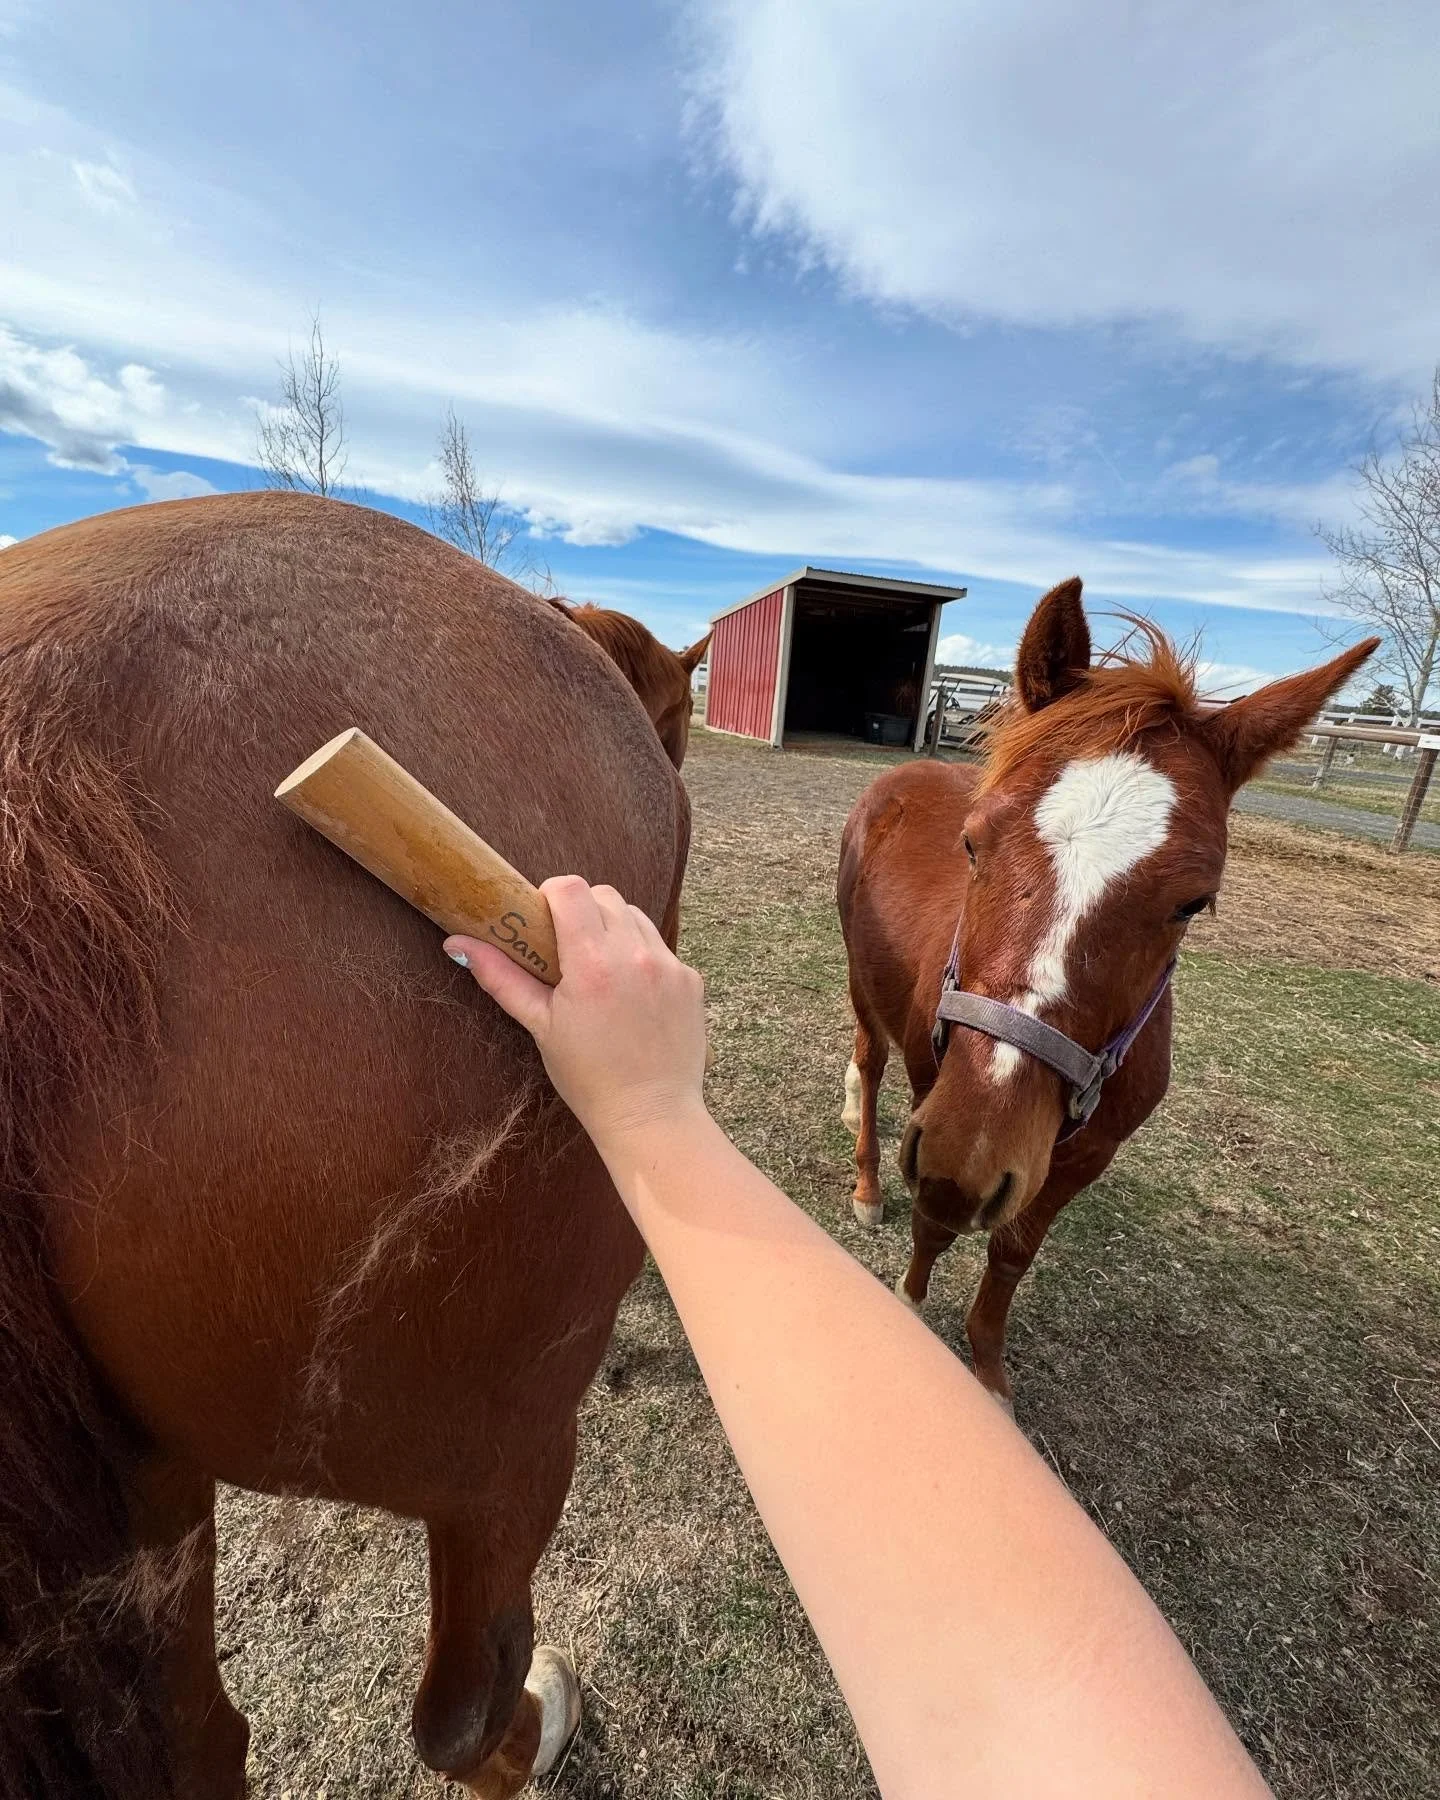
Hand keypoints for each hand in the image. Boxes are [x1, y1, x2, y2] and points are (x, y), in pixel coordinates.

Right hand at [445, 876, 708, 1148]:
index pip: (572, 889)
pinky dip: (642, 956)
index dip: (551, 893)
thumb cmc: (589, 1077)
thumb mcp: (540, 1025)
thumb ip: (501, 978)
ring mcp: (670, 966)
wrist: (651, 1116)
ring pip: (635, 916)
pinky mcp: (692, 979)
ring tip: (599, 970)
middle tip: (566, 946)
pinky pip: (661, 948)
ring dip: (613, 929)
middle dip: (581, 911)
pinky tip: (631, 993)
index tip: (543, 915)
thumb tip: (456, 943)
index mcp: (593, 964)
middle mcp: (636, 955)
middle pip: (604, 895)